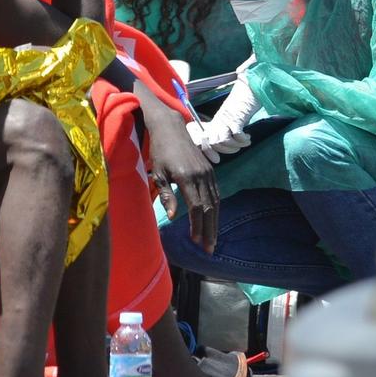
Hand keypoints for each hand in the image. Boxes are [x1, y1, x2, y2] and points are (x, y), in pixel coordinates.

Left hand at [144, 104, 218, 251]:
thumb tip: (173, 217)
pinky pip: (216, 193)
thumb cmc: (160, 151)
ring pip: (216, 202)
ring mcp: (208, 172)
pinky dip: (216, 209)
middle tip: (209, 249)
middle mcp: (202, 176)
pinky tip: (213, 220)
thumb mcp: (159, 174)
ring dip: (214, 222)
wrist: (171, 127)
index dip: (197, 226)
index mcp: (187, 177)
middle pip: (209, 208)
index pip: (196, 207)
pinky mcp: (210, 170)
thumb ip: (167, 195)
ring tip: (212, 240)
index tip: (195, 241)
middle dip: (209, 230)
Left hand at [188, 117, 250, 165]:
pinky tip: (247, 138)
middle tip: (236, 148)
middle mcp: (214, 124)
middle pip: (213, 143)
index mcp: (209, 127)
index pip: (198, 140)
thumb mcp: (220, 129)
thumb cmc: (230, 119)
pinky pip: (236, 134)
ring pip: (223, 140)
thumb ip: (215, 142)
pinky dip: (243, 140)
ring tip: (244, 143)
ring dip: (236, 145)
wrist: (242, 101)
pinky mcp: (234, 119)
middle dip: (226, 150)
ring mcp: (223, 121)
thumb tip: (216, 160)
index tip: (217, 159)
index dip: (207, 151)